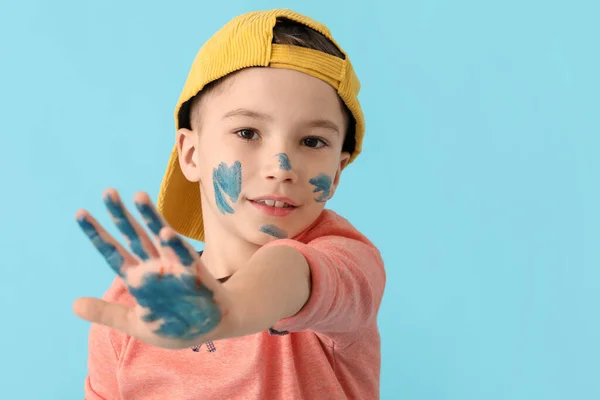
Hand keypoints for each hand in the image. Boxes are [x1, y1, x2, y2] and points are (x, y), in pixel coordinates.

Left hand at [73, 188, 230, 348]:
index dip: (97, 234)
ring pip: (159, 236)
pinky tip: (165, 232)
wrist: (212, 328)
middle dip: (120, 215)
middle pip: (133, 235)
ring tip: (138, 196)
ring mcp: (174, 266)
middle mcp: (153, 266)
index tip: (80, 213)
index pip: (112, 252)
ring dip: (149, 217)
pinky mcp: (193, 273)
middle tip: (107, 192)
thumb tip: (72, 305)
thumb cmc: (175, 326)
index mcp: (138, 278)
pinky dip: (174, 244)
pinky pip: (184, 255)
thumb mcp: (136, 324)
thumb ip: (107, 313)